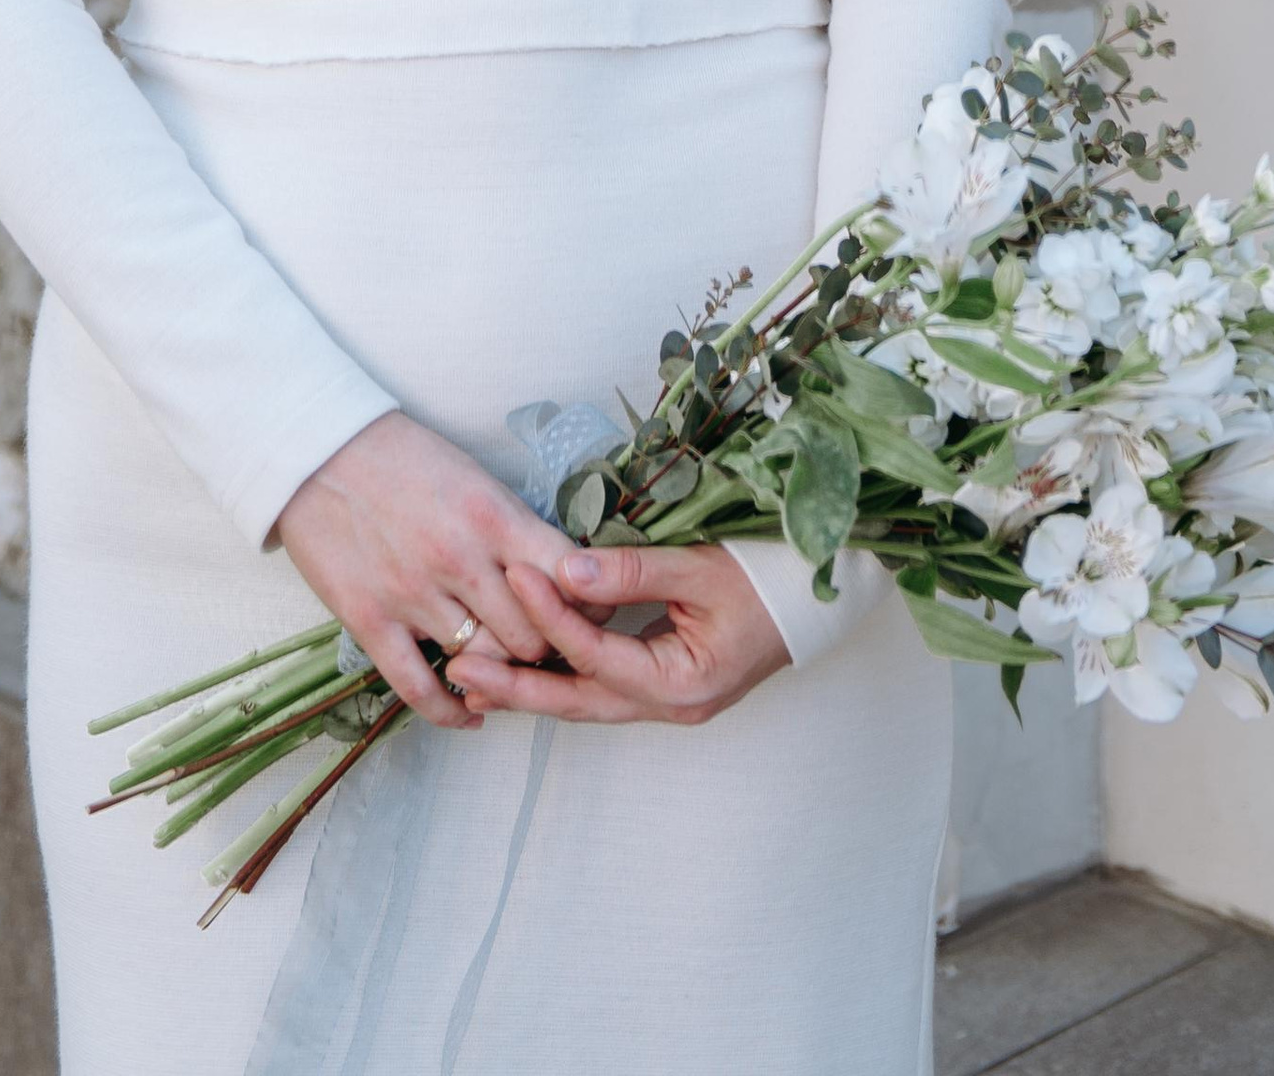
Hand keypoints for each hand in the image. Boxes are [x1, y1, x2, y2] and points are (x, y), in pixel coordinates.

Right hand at [273, 414, 576, 730]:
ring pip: (484, 664)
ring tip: (506, 671)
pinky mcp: (370, 621)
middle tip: (543, 647)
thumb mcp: (471, 474)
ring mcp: (412, 594)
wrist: (314, 450)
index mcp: (491, 514)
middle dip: (545, 646)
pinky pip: (421, 690)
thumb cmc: (399, 455)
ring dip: (499, 672)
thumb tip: (558, 576)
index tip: (589, 613)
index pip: (568, 578)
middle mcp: (459, 559)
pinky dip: (452, 712)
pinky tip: (470, 713)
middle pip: (532, 636)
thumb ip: (512, 527)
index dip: (588, 604)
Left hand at [446, 542, 790, 726]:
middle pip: (579, 700)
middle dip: (517, 686)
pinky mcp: (662, 682)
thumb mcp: (702, 567)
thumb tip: (564, 570)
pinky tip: (524, 663)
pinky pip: (600, 686)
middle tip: (457, 670)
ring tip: (470, 675)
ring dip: (530, 686)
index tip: (514, 576)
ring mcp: (666, 700)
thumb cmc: (767, 576)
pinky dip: (560, 674)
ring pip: (585, 699)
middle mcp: (670, 705)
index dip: (552, 617)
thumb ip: (632, 571)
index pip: (597, 655)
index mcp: (682, 684)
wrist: (816, 591)